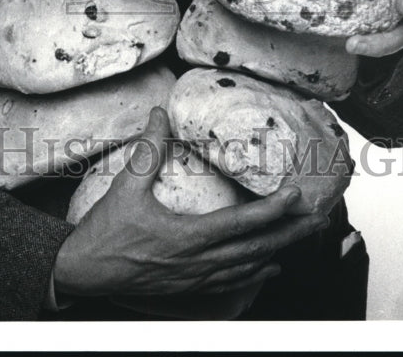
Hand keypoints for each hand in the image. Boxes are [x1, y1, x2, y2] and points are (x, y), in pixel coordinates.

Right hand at [52, 107, 328, 298]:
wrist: (84, 273)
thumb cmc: (105, 233)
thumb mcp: (125, 187)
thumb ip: (146, 150)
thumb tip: (157, 114)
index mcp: (187, 237)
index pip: (242, 223)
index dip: (272, 210)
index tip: (295, 195)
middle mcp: (199, 263)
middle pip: (257, 249)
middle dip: (291, 232)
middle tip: (319, 217)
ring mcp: (196, 280)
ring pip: (250, 269)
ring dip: (280, 252)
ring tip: (303, 237)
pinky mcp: (190, 289)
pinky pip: (233, 285)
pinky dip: (256, 276)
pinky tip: (270, 268)